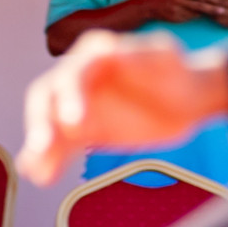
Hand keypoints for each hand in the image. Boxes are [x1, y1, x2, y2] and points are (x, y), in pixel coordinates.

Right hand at [18, 31, 227, 185]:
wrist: (187, 99)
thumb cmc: (176, 72)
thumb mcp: (164, 57)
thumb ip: (138, 54)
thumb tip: (108, 50)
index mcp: (92, 56)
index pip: (71, 75)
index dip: (68, 97)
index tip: (73, 121)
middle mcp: (76, 79)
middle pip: (47, 100)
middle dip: (41, 124)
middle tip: (42, 147)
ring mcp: (76, 106)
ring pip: (49, 126)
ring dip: (40, 148)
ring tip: (40, 173)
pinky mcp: (81, 131)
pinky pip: (61, 146)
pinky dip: (49, 161)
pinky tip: (42, 176)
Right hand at [135, 0, 223, 23]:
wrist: (147, 6)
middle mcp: (178, 0)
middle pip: (199, 3)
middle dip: (212, 6)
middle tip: (223, 8)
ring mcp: (177, 10)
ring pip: (196, 12)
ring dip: (208, 12)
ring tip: (219, 12)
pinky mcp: (175, 18)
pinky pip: (189, 17)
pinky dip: (197, 16)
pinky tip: (204, 15)